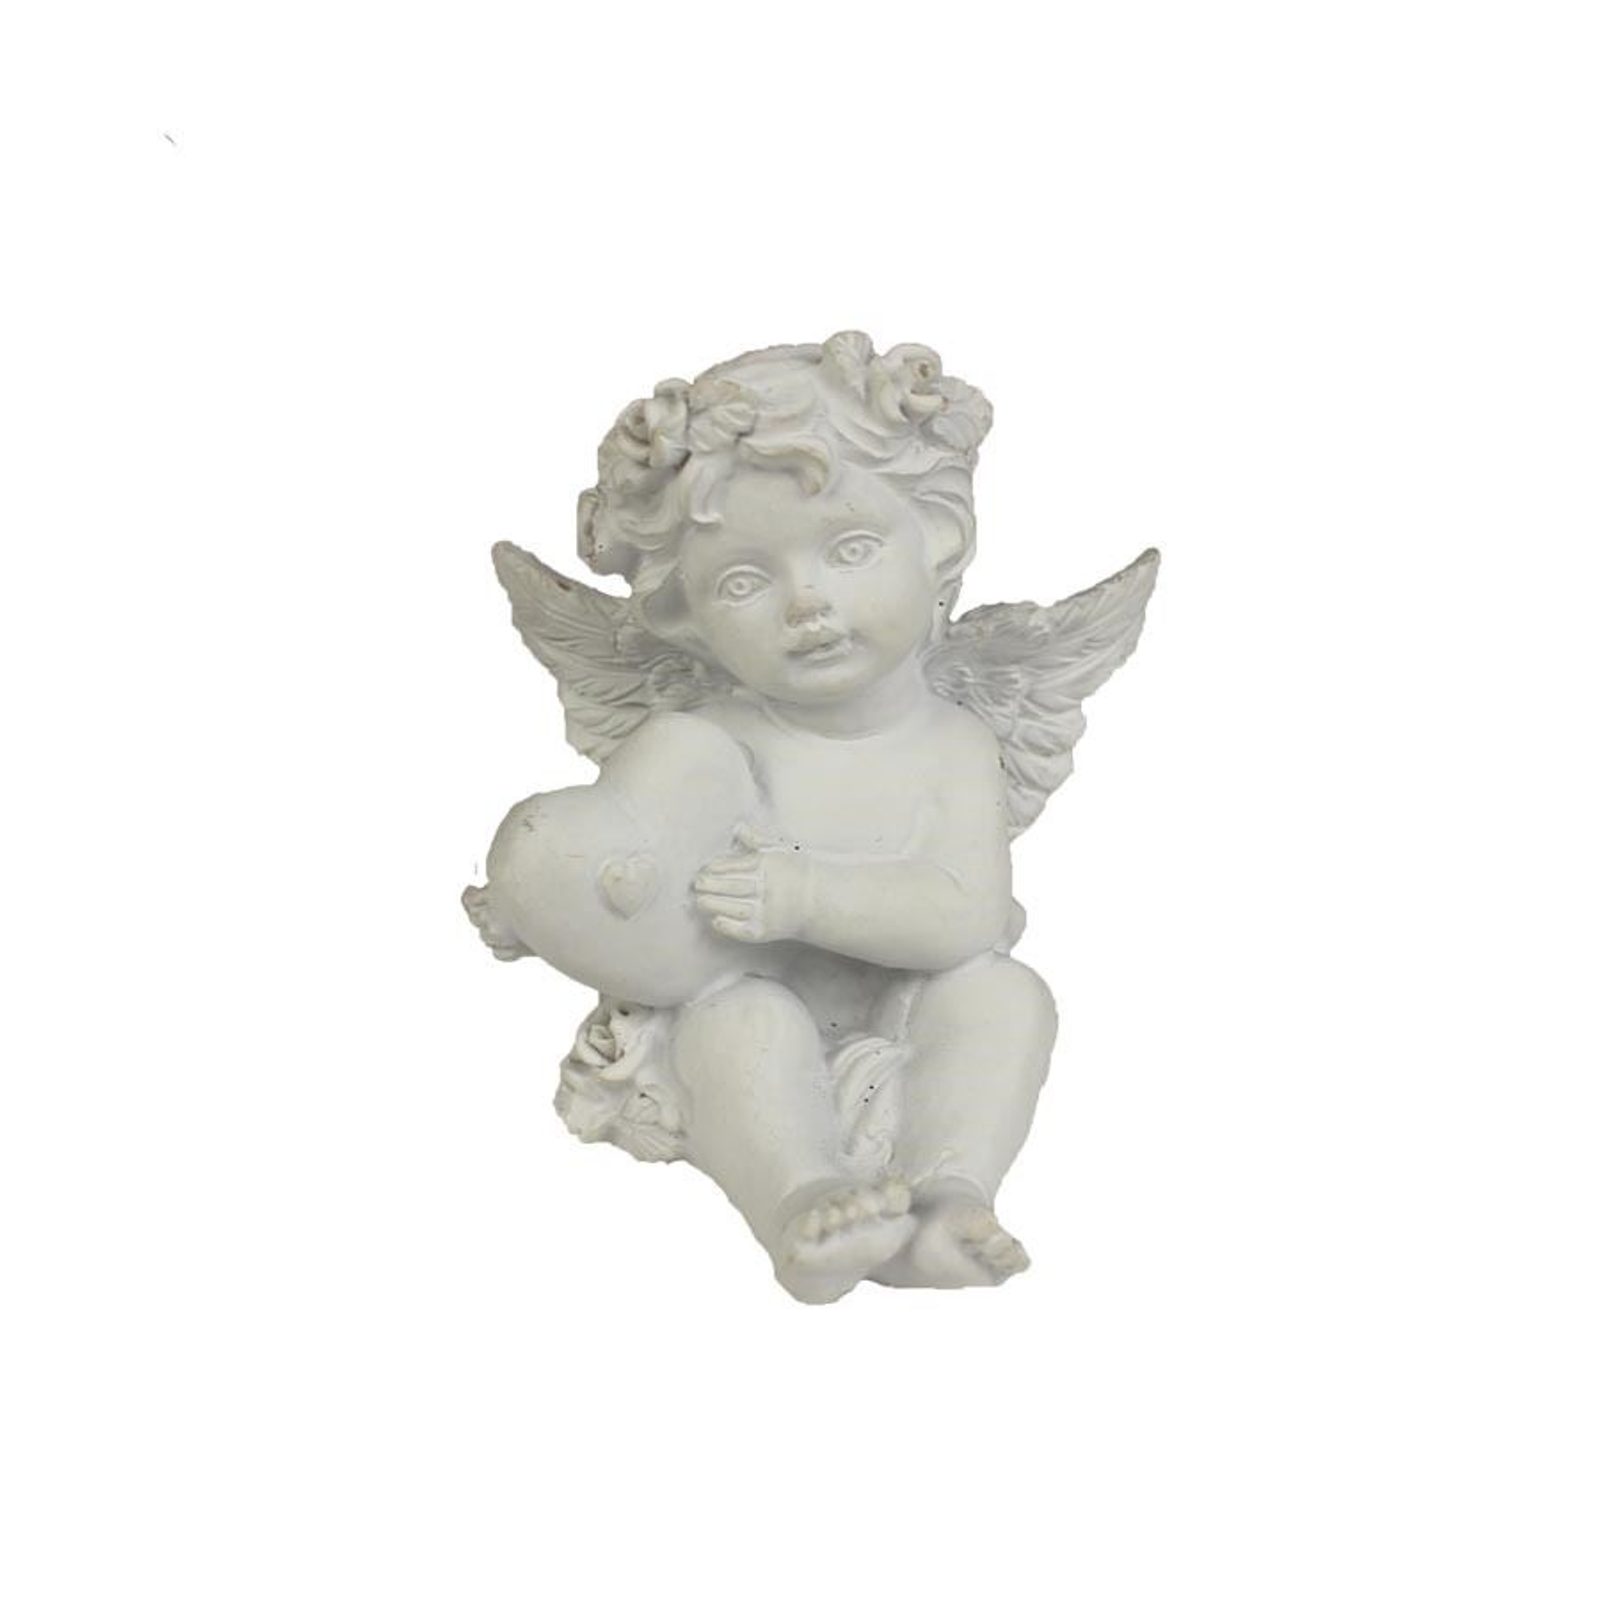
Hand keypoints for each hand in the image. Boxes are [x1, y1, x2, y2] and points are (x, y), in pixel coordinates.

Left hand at [693, 824, 811, 943]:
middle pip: (733, 886)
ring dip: (714, 905)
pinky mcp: (765, 931)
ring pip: (734, 908)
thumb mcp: (782, 850)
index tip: (705, 868)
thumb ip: (758, 840)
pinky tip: (715, 921)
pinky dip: (728, 927)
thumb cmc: (795, 872)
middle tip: (697, 883)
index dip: (717, 867)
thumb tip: (739, 828)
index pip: (737, 866)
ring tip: (700, 900)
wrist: (818, 901)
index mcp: (769, 867)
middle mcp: (768, 889)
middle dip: (711, 885)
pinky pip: (742, 930)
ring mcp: (767, 911)